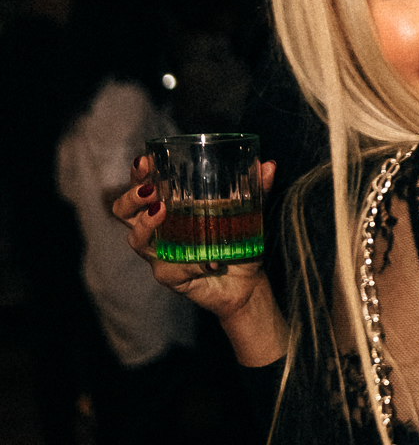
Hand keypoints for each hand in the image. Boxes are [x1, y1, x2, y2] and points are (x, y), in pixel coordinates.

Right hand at [112, 151, 276, 314]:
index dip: (137, 173)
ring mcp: (159, 254)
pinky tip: (210, 262)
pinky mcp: (171, 277)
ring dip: (147, 225)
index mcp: (167, 206)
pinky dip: (191, 265)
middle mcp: (156, 230)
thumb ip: (256, 190)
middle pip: (124, 212)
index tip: (146, 161)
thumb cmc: (237, 242)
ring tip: (162, 212)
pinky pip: (171, 270)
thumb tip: (268, 165)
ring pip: (136, 240)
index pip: (141, 185)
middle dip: (131, 197)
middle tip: (150, 191)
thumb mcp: (248, 214)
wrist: (247, 283)